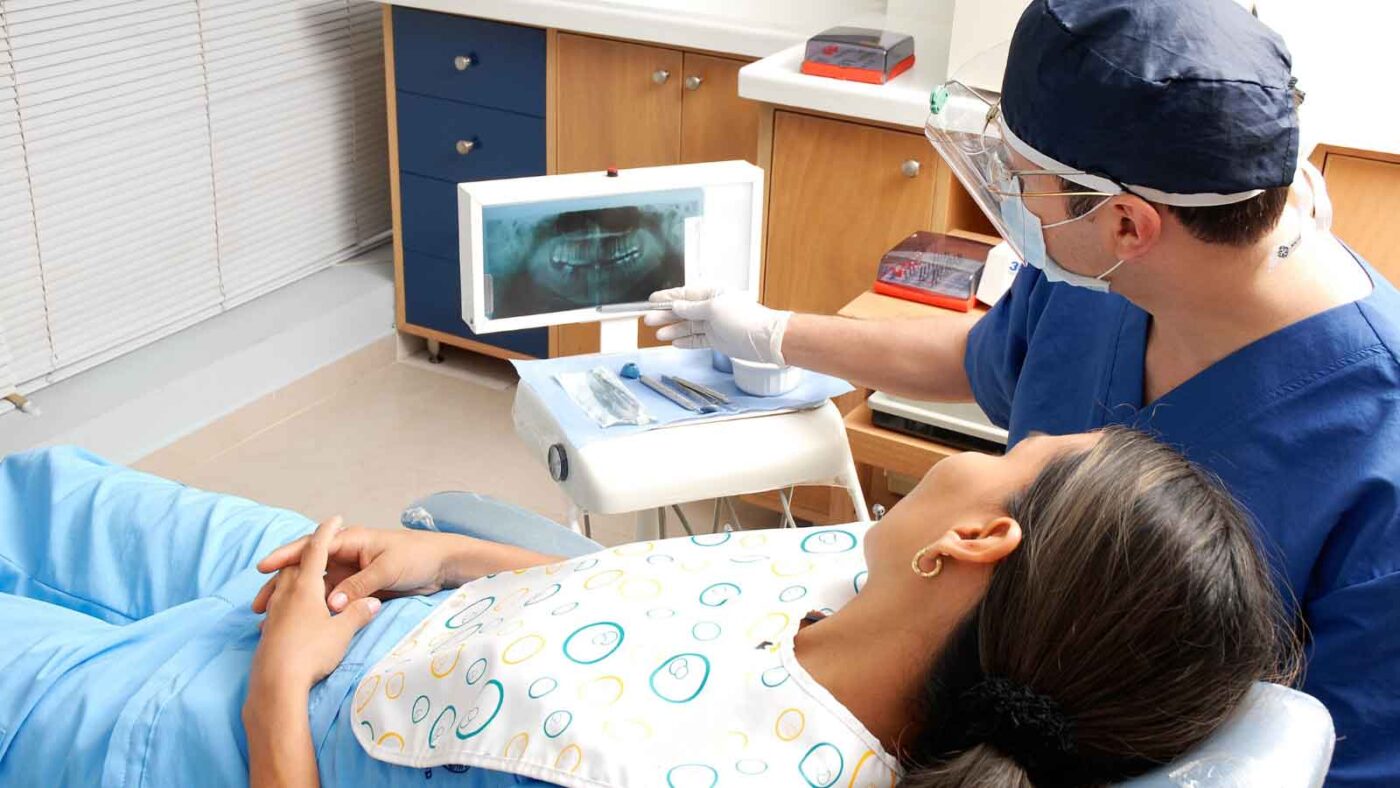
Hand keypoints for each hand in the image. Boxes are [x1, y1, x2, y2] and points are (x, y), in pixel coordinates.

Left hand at [250, 517, 382, 692]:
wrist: (276, 685)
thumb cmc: (311, 652)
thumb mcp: (341, 632)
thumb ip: (357, 613)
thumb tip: (373, 604)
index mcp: (305, 587)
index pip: (317, 551)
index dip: (327, 532)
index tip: (335, 518)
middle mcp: (287, 594)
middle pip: (295, 565)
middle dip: (309, 554)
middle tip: (322, 549)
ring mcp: (275, 612)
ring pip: (283, 585)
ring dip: (294, 576)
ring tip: (305, 578)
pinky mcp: (268, 631)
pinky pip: (278, 605)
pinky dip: (286, 599)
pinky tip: (291, 612)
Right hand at [253, 524, 460, 614]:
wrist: (443, 565)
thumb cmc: (417, 557)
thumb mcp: (387, 569)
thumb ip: (359, 586)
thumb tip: (331, 605)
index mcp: (351, 542)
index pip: (311, 548)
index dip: (285, 557)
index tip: (263, 569)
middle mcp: (346, 556)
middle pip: (306, 570)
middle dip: (282, 585)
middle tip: (258, 604)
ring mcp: (350, 574)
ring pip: (315, 589)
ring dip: (295, 603)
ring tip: (270, 620)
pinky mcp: (358, 590)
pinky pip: (331, 601)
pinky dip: (315, 612)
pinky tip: (301, 625)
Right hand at [644, 285, 792, 364]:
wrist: (764, 340)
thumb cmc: (743, 320)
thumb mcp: (713, 309)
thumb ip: (692, 309)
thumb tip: (676, 306)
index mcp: (712, 294)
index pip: (684, 295)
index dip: (667, 298)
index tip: (651, 301)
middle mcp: (712, 308)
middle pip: (683, 311)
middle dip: (666, 316)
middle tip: (648, 320)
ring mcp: (714, 324)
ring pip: (688, 327)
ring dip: (673, 330)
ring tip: (658, 335)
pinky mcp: (718, 339)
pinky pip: (697, 339)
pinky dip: (686, 341)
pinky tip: (674, 343)